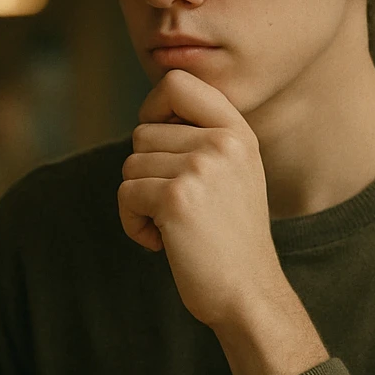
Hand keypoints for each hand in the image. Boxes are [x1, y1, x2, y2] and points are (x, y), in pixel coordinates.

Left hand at [119, 70, 327, 374]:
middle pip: (143, 131)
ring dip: (139, 201)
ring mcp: (200, 168)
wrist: (248, 292)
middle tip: (178, 206)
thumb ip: (201, 138)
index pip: (177, 82)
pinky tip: (162, 243)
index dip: (153, 107)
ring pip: (131, 165)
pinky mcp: (175, 198)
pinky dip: (133, 224)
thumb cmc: (229, 238)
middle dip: (147, 170)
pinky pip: (126, 194)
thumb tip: (147, 119)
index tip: (159, 143)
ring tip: (176, 226)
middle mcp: (222, 143)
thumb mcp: (232, 173)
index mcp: (238, 132)